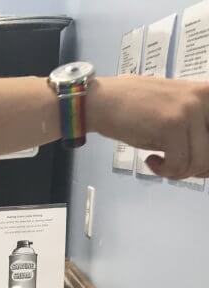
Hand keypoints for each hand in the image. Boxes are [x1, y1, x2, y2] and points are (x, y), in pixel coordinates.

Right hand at [89, 76, 208, 178]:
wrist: (106, 101)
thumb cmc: (138, 112)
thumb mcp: (177, 118)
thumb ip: (196, 134)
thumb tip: (207, 167)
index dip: (206, 161)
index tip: (190, 164)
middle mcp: (205, 97)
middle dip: (194, 169)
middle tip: (174, 166)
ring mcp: (189, 109)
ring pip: (199, 162)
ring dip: (178, 172)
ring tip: (162, 163)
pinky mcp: (172, 124)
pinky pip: (178, 164)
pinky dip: (164, 170)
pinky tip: (151, 160)